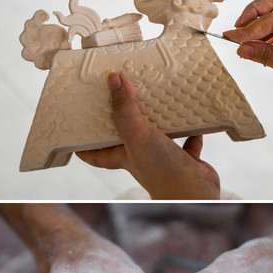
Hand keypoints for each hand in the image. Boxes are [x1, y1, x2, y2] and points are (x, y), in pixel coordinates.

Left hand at [77, 73, 220, 199]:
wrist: (194, 192)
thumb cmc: (161, 172)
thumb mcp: (135, 136)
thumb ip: (124, 109)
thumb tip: (114, 80)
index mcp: (122, 156)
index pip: (94, 152)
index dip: (83, 142)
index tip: (78, 125)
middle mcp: (141, 157)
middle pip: (127, 137)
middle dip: (124, 119)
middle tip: (120, 97)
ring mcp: (164, 158)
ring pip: (158, 135)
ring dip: (159, 119)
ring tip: (157, 99)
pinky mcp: (186, 159)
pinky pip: (187, 141)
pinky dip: (190, 130)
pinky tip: (191, 118)